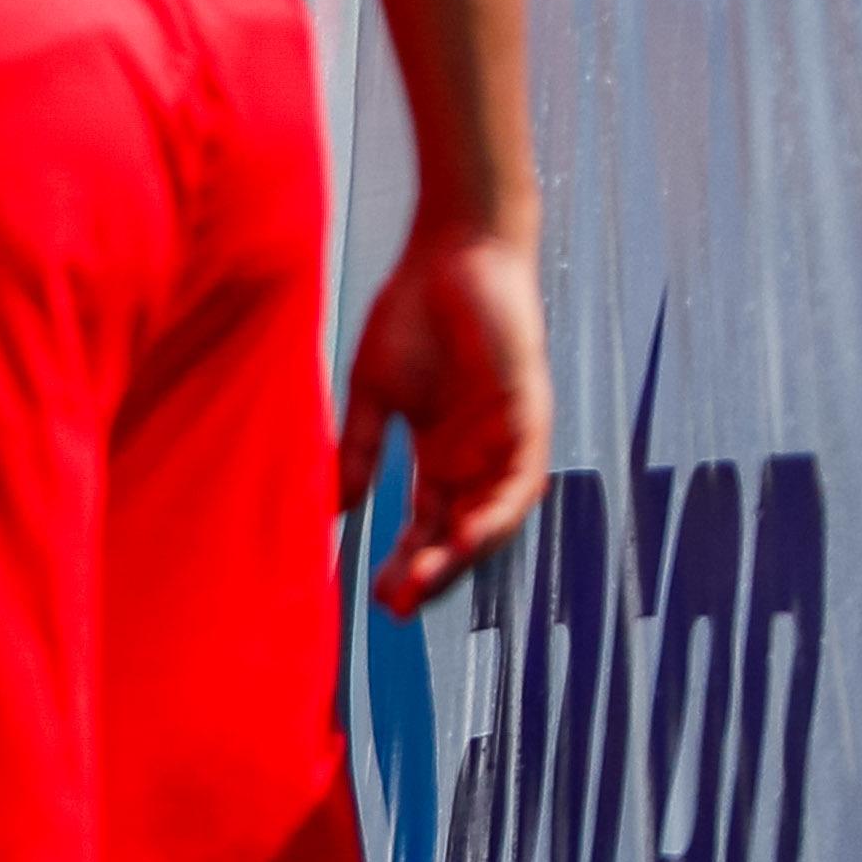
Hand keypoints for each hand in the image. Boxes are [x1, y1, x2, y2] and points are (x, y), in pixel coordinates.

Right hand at [342, 218, 549, 615]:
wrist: (452, 254)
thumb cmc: (412, 314)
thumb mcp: (373, 393)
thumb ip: (359, 449)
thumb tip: (334, 509)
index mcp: (440, 454)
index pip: (424, 525)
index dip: (404, 562)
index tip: (374, 596)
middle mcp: (476, 457)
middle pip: (457, 533)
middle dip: (430, 573)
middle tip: (396, 607)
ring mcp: (505, 440)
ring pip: (491, 518)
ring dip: (460, 555)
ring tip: (422, 583)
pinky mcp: (528, 417)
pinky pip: (518, 481)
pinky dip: (493, 514)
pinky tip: (464, 538)